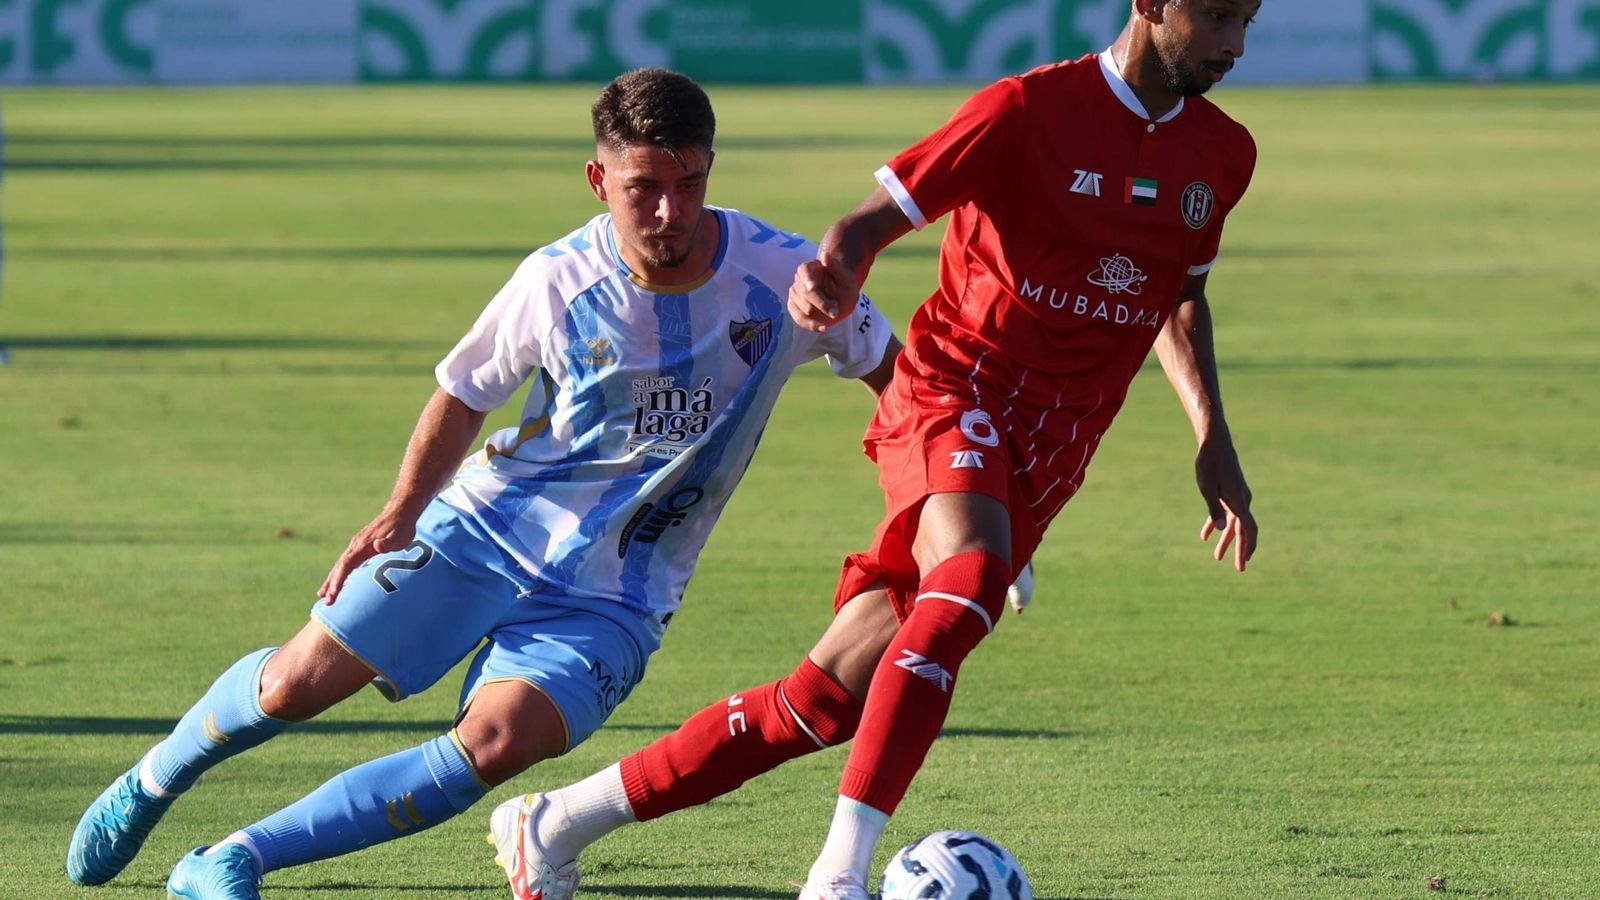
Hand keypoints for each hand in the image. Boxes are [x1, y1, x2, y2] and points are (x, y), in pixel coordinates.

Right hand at [317, 510, 416, 602]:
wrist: (400, 511)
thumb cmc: (402, 527)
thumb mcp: (400, 537)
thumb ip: (388, 543)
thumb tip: (377, 546)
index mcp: (363, 546)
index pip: (346, 565)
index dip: (338, 581)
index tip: (332, 595)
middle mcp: (356, 545)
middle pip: (339, 567)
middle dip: (332, 584)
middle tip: (325, 601)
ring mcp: (357, 545)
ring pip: (340, 565)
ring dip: (332, 579)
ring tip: (322, 595)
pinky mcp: (360, 546)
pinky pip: (346, 562)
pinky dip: (339, 573)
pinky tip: (338, 581)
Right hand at [788, 256, 858, 332]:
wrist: (841, 296)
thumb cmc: (844, 284)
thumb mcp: (846, 276)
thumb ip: (836, 266)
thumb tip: (824, 255)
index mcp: (809, 268)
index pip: (804, 272)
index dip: (807, 280)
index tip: (812, 287)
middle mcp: (799, 280)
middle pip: (806, 295)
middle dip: (823, 304)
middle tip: (837, 310)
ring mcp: (795, 294)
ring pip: (805, 309)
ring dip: (821, 314)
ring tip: (834, 311)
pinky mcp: (795, 308)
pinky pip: (799, 319)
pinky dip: (811, 325)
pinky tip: (823, 328)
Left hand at [1194, 435, 1255, 571]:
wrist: (1214, 444)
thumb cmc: (1209, 465)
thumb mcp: (1207, 489)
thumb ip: (1215, 510)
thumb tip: (1222, 530)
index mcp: (1239, 502)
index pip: (1248, 529)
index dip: (1248, 546)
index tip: (1245, 561)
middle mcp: (1242, 501)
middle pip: (1243, 530)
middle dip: (1241, 550)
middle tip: (1239, 569)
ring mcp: (1236, 496)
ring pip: (1234, 523)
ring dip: (1227, 540)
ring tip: (1217, 557)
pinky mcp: (1229, 492)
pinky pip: (1226, 513)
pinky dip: (1217, 524)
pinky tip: (1205, 536)